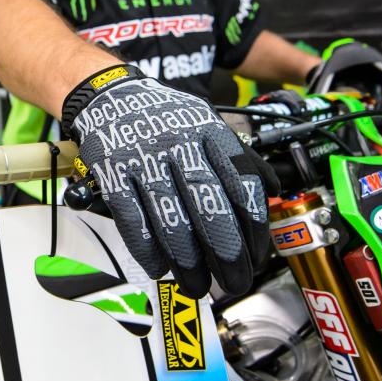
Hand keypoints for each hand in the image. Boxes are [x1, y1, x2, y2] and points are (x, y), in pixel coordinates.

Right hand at [62, 65, 278, 297]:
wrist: (108, 95)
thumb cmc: (164, 116)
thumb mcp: (208, 121)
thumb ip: (240, 157)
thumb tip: (272, 191)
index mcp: (210, 132)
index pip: (243, 185)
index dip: (254, 228)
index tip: (256, 256)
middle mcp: (179, 144)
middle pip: (210, 207)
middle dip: (226, 254)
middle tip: (235, 281)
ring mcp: (143, 159)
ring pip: (171, 220)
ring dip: (188, 261)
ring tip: (197, 285)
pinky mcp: (113, 174)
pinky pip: (133, 219)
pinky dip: (147, 249)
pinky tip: (159, 267)